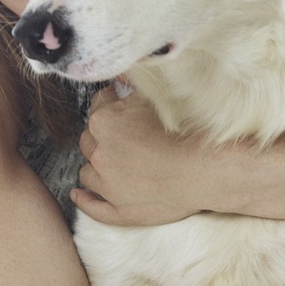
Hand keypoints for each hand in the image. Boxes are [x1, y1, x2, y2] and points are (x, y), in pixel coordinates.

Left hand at [70, 85, 202, 225]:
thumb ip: (131, 83)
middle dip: (101, 136)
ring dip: (95, 165)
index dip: (109, 105)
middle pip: (89, 141)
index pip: (97, 109)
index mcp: (104, 123)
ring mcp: (108, 185)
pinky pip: (92, 207)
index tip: (116, 104)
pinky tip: (80, 195)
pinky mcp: (119, 210)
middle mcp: (100, 154)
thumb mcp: (154, 97)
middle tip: (120, 134)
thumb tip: (119, 74)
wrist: (204, 168)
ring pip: (87, 171)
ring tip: (110, 162)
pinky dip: (84, 200)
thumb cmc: (183, 132)